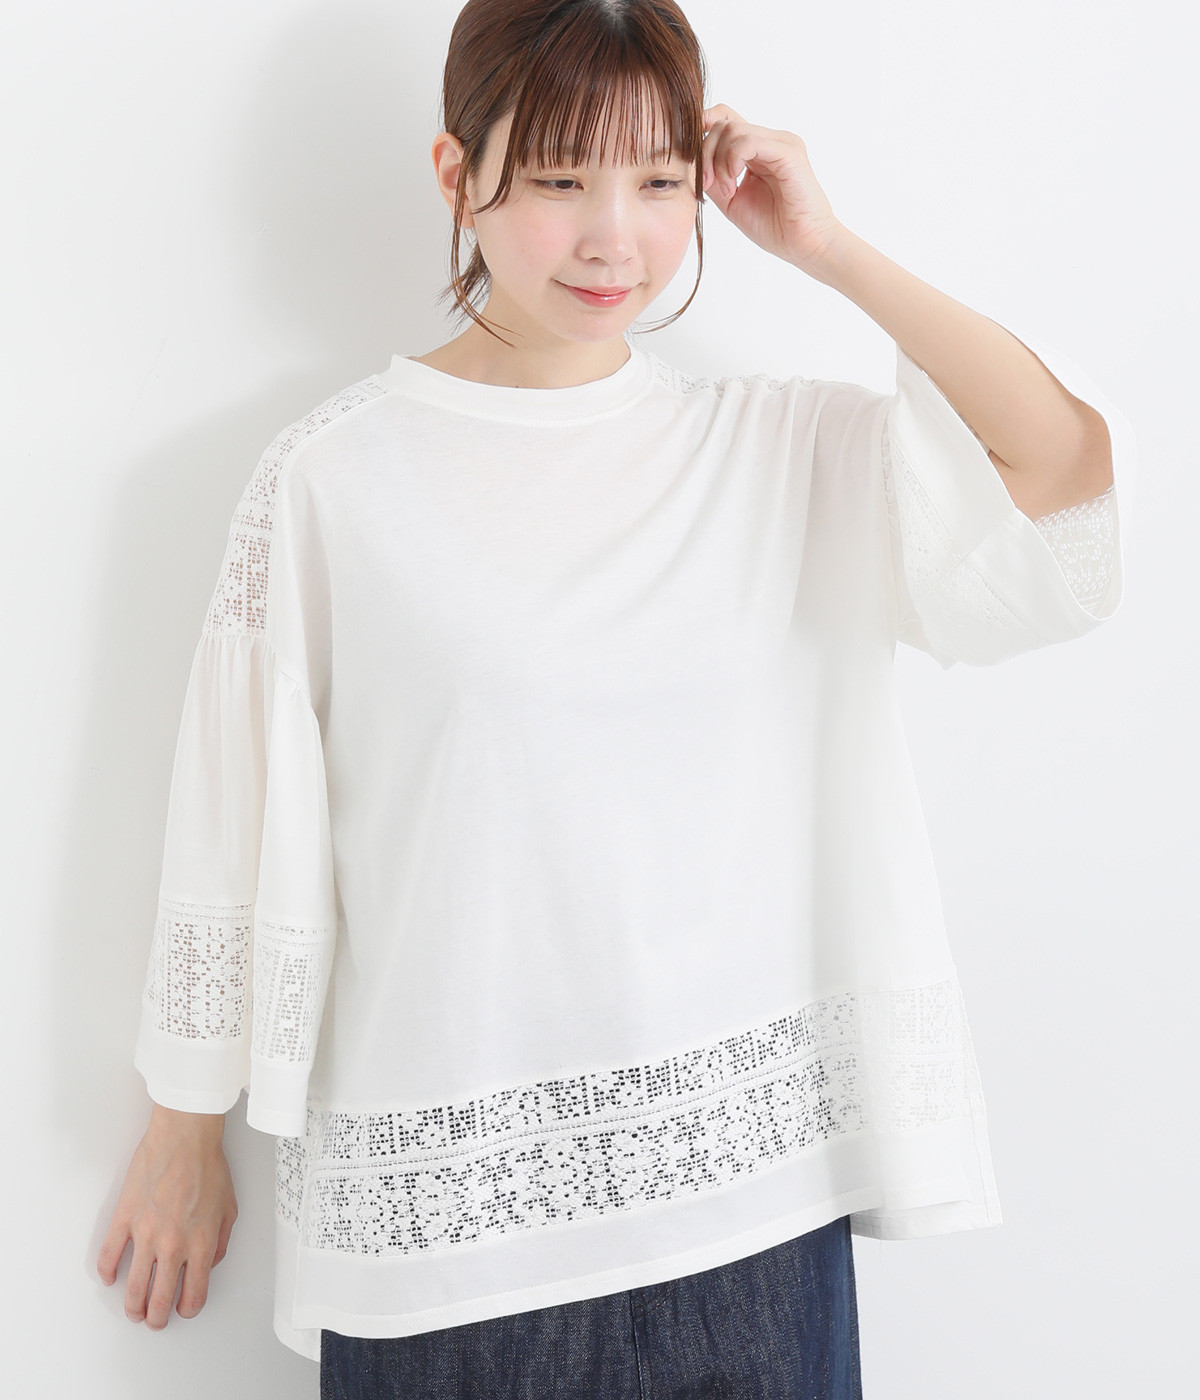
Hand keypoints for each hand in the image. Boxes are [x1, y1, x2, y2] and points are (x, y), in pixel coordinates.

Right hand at [96, 1104, 237, 1329]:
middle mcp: (173, 1246)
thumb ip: (221, 1242)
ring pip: (133, 1287)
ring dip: (132, 1307)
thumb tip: (210, 1263)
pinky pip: (109, 1255)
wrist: (185, 1138)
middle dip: (156, 1318)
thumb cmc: (208, 1166)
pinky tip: (110, 1277)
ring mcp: (146, 1234)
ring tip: (133, 1311)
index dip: (187, 1309)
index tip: (183, 1309)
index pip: (193, 1295)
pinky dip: (106, 1272)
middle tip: (154, 1320)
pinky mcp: (125, 1219)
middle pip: (159, 1300)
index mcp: (201, 1244)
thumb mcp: (230, 1207)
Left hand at [700, 104, 847, 277]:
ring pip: (732, 129)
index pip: (725, 120)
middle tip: (708, 185)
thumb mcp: (731, 201)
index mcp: (759, 149)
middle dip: (705, 154)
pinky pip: (748, 141)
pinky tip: (733, 185)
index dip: (703, 132)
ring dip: (718, 162)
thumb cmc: (775, 228)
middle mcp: (771, 140)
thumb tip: (691, 162)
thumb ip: (713, 178)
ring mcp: (781, 142)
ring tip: (727, 191)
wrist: (804, 245)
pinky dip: (731, 161)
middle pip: (723, 123)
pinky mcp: (788, 151)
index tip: (694, 166)